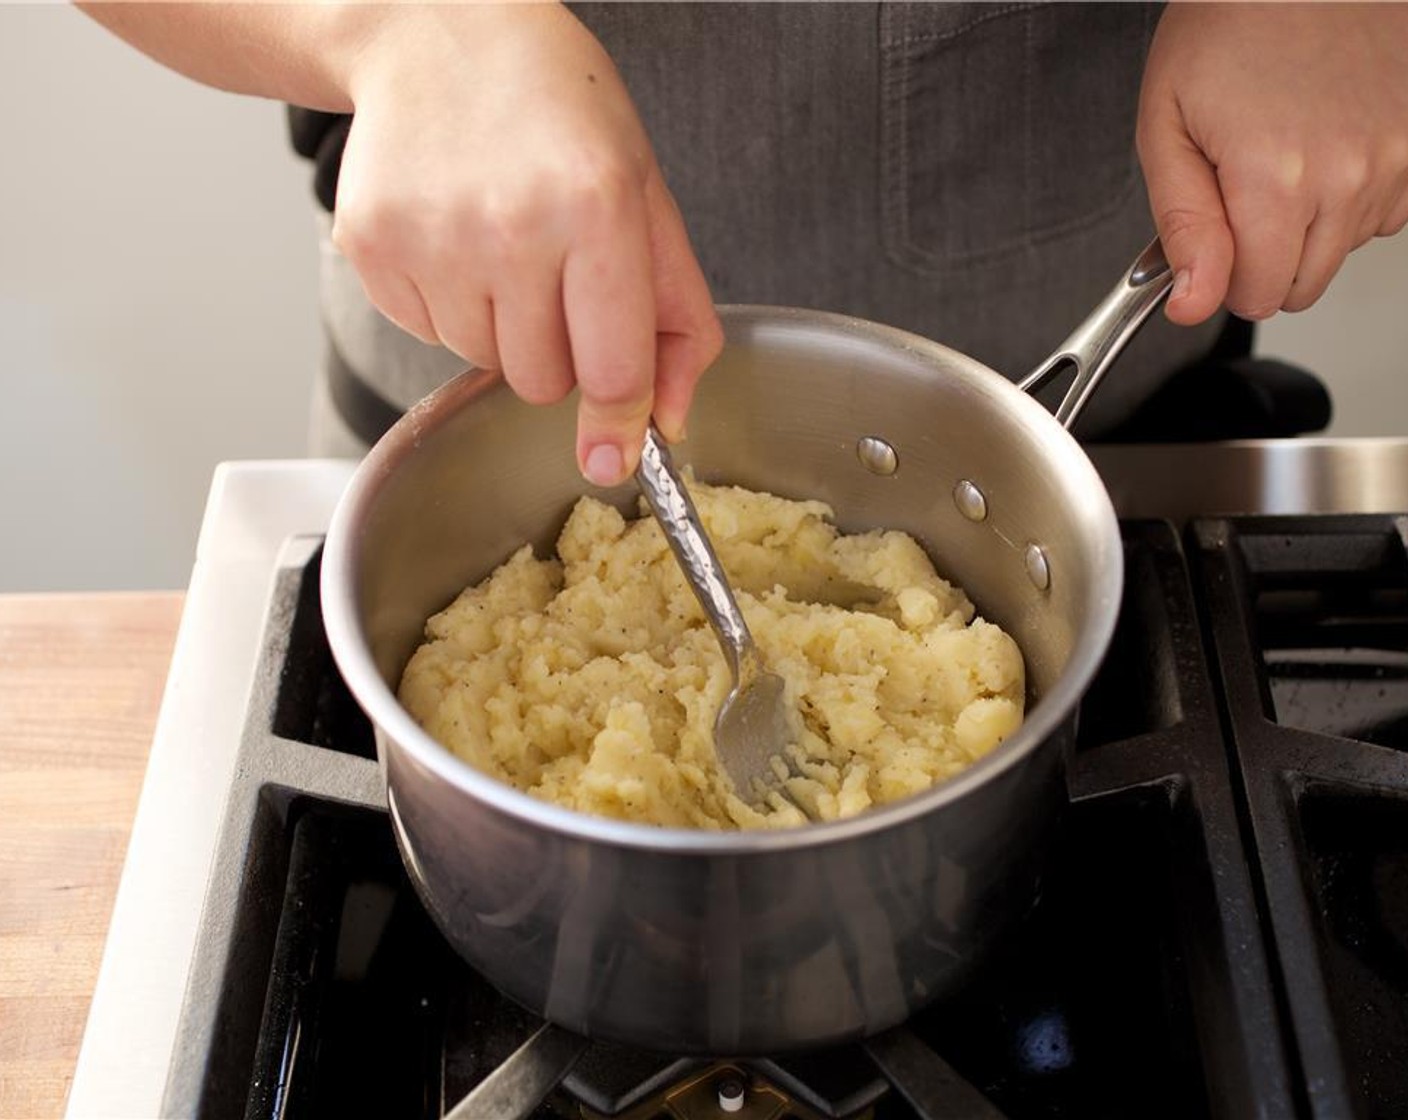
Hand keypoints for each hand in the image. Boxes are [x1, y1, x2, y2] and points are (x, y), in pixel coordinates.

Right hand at [330, 4, 722, 483]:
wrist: (439, 32)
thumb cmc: (556, 107)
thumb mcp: (646, 192)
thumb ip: (675, 314)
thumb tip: (668, 417)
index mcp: (595, 209)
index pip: (611, 368)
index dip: (618, 423)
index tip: (612, 456)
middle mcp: (510, 228)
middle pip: (542, 383)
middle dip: (559, 351)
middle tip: (556, 276)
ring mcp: (432, 239)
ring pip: (484, 364)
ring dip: (502, 326)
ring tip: (502, 242)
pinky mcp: (374, 246)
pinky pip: (427, 333)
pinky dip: (449, 304)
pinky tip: (456, 235)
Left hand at [1137, 3, 1407, 324]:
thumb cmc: (1226, 30)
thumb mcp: (1165, 130)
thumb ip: (1182, 228)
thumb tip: (1193, 303)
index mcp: (1275, 177)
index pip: (1257, 298)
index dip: (1224, 278)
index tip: (1215, 238)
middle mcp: (1348, 174)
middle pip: (1302, 284)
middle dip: (1264, 257)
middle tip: (1242, 191)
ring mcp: (1396, 159)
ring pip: (1343, 251)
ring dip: (1309, 224)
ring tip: (1285, 152)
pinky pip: (1385, 213)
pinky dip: (1351, 195)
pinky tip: (1326, 145)